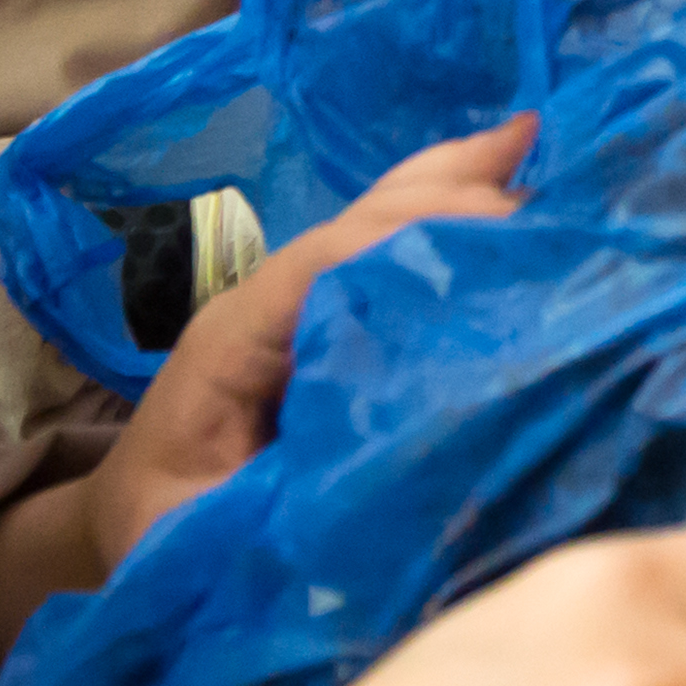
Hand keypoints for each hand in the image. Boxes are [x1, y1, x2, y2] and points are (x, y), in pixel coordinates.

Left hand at [0, 119, 537, 632]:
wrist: (126, 525)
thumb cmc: (157, 539)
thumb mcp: (195, 539)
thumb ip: (266, 514)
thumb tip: (367, 502)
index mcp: (233, 344)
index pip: (326, 263)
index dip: (413, 237)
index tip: (505, 230)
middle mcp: (268, 302)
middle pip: (365, 222)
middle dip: (456, 193)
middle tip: (559, 184)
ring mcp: (297, 302)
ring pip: (382, 223)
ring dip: (461, 187)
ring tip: (540, 145)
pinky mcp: (326, 319)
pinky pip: (391, 250)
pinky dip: (450, 210)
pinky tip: (507, 179)